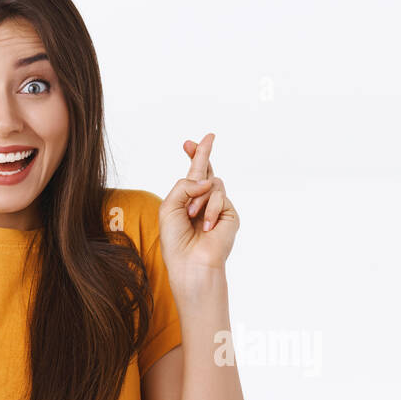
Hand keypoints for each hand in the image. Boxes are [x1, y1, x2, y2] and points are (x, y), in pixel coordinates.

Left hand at [158, 132, 238, 286]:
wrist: (191, 263)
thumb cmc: (176, 240)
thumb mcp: (169, 207)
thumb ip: (184, 185)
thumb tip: (208, 179)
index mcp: (187, 201)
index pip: (192, 176)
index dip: (192, 158)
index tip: (188, 143)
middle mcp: (204, 202)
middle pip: (207, 171)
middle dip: (204, 153)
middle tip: (208, 136)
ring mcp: (218, 208)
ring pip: (212, 183)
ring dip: (198, 198)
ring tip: (191, 215)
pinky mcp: (230, 214)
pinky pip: (220, 196)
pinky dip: (210, 209)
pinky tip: (206, 226)